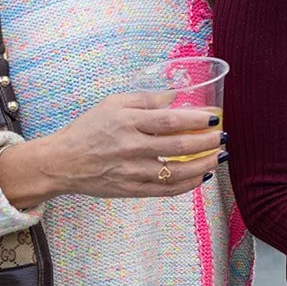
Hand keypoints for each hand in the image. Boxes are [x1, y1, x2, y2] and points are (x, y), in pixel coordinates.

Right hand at [0, 92, 221, 207]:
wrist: (62, 162)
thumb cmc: (89, 129)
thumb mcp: (113, 104)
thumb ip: (146, 99)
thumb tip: (176, 95)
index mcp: (128, 123)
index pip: (170, 121)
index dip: (196, 119)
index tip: (214, 117)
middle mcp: (132, 148)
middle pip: (178, 147)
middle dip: (207, 142)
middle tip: (223, 136)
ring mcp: (132, 172)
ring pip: (177, 172)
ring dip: (204, 164)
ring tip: (219, 156)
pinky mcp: (132, 190)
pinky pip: (166, 190)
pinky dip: (188, 185)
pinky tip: (202, 176)